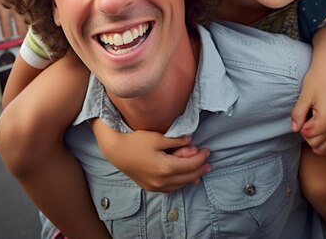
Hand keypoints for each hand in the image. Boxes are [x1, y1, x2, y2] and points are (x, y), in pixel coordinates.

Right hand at [91, 120, 210, 191]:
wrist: (117, 151)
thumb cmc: (136, 141)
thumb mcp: (158, 138)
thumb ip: (176, 141)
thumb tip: (191, 141)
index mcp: (165, 168)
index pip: (190, 165)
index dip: (200, 158)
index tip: (207, 150)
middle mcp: (162, 181)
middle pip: (187, 177)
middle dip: (199, 169)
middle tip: (208, 162)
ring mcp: (156, 186)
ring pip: (179, 185)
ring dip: (191, 177)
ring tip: (200, 172)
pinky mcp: (150, 187)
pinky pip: (170, 188)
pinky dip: (180, 183)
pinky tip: (184, 180)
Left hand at [291, 68, 325, 154]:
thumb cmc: (317, 79)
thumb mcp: (304, 95)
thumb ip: (298, 114)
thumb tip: (294, 129)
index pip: (309, 136)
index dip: (301, 127)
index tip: (303, 114)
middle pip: (318, 145)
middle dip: (309, 134)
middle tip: (307, 118)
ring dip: (318, 139)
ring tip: (314, 122)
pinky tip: (321, 128)